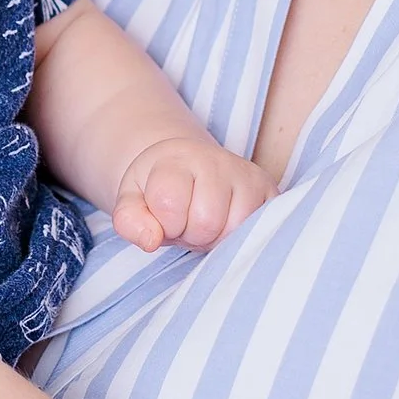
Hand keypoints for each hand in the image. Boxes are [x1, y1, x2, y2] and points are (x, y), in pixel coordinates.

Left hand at [112, 135, 276, 252]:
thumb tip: (151, 240)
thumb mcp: (131, 200)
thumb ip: (129, 220)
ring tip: (207, 223)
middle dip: (191, 234)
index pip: (169, 204)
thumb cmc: (159, 190)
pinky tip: (227, 224)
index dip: (164, 223)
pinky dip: (239, 237)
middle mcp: (217, 160)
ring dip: (216, 239)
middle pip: (205, 222)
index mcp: (177, 158)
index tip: (164, 215)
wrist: (190, 167)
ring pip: (235, 230)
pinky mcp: (270, 191)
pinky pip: (259, 229)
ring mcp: (247, 175)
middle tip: (188, 222)